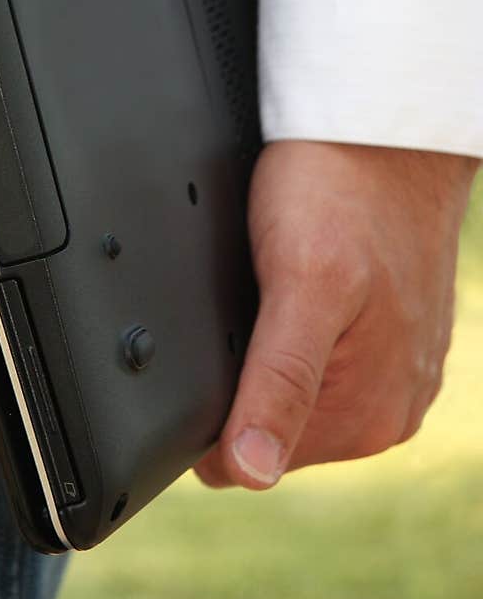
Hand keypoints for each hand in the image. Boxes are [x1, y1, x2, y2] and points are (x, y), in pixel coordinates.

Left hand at [195, 140, 479, 489]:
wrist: (383, 128)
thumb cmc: (341, 190)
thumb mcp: (299, 283)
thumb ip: (279, 382)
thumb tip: (253, 470)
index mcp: (366, 416)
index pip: (246, 462)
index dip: (208, 412)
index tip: (213, 341)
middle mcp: (387, 408)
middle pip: (267, 427)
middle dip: (241, 373)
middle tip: (247, 297)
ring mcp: (391, 373)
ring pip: (287, 389)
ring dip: (264, 348)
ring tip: (272, 283)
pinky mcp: (387, 339)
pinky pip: (315, 355)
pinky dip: (290, 325)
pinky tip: (291, 283)